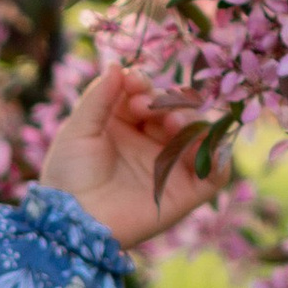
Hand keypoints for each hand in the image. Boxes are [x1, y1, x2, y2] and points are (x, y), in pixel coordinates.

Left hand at [42, 59, 221, 249]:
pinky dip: (219, 157)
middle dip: (168, 101)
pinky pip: (215, 173)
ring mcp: (169, 167)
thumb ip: (99, 96)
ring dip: (190, 122)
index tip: (134, 83)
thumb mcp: (78, 129)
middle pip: (176, 110)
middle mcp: (149, 143)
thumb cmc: (68, 176)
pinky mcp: (185, 193)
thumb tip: (119, 65)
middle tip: (150, 107)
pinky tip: (204, 146)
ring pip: (198, 135)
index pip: (147, 94)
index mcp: (123, 126)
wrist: (72, 222)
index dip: (144, 84)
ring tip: (171, 124)